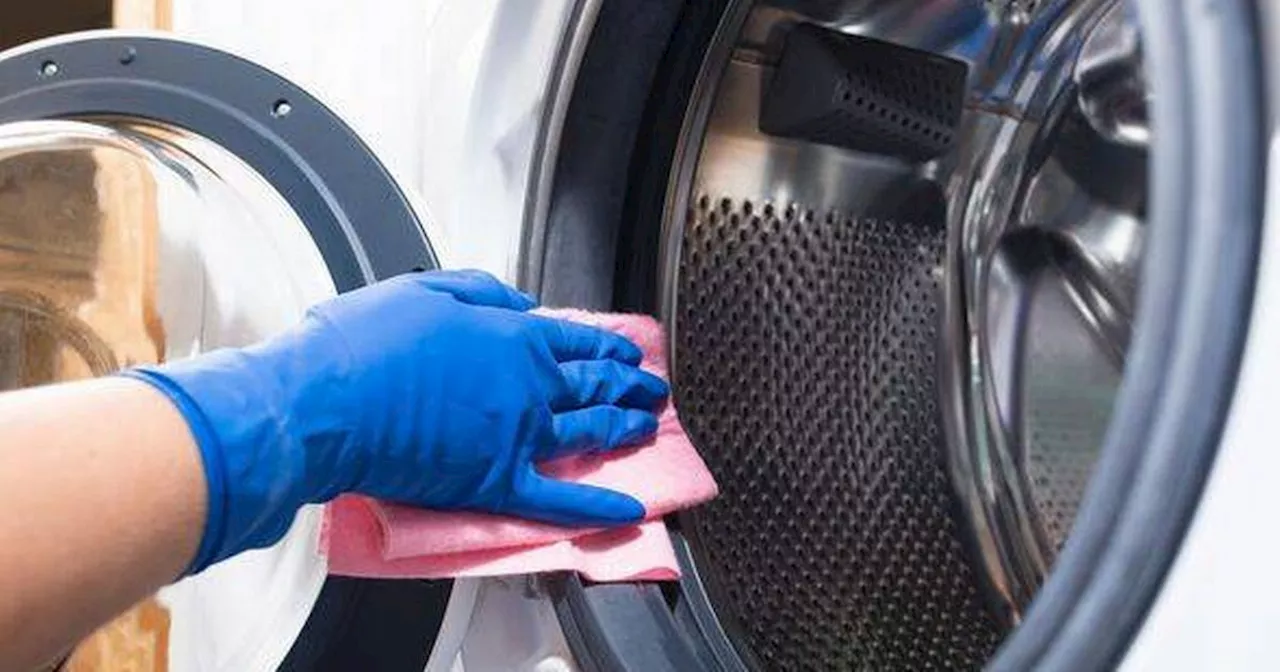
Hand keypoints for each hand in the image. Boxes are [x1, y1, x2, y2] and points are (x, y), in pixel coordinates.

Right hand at [123, 270, 668, 573]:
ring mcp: (518, 437)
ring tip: (648, 427)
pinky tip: (630, 512)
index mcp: (513, 336)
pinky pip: (560, 501)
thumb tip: (520, 303)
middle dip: (630, 385)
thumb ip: (483, 292)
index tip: (626, 352)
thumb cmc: (363, 344)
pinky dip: (599, 508)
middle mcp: (529, 385)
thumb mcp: (425, 288)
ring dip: (625, 429)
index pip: (577, 340)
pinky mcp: (497, 483)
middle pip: (595, 384)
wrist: (326, 403)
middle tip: (652, 388)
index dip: (608, 347)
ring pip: (589, 433)